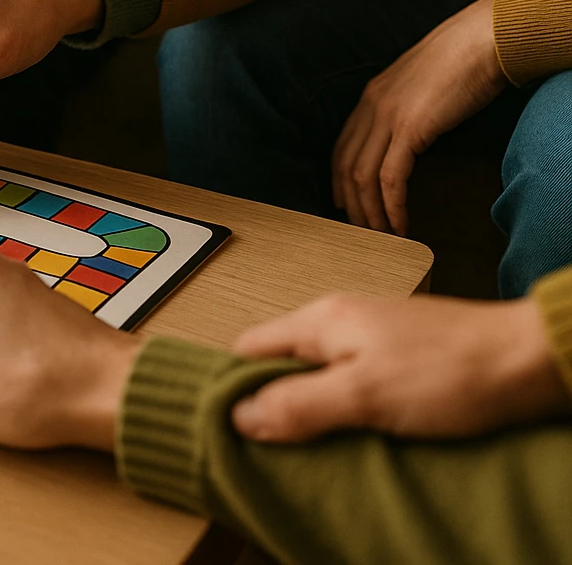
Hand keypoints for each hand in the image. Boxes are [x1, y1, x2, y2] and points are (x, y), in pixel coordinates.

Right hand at [231, 291, 569, 442]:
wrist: (534, 360)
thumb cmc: (457, 369)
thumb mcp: (365, 394)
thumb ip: (299, 403)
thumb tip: (239, 415)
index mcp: (321, 319)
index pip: (247, 347)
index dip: (234, 387)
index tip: (233, 427)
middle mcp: (341, 322)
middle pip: (281, 364)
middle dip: (275, 405)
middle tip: (278, 447)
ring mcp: (372, 338)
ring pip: (318, 377)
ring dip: (315, 412)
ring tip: (319, 447)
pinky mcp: (401, 359)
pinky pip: (353, 385)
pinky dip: (348, 412)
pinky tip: (360, 436)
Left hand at [332, 0, 506, 234]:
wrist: (478, 40)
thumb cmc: (458, 61)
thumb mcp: (418, 85)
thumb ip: (403, 108)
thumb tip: (407, 135)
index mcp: (369, 97)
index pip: (341, 147)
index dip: (339, 180)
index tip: (343, 203)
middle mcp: (370, 107)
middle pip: (345, 166)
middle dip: (351, 203)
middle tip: (360, 230)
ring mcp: (387, 117)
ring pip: (363, 177)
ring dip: (370, 212)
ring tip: (381, 235)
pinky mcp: (410, 129)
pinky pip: (391, 178)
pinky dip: (392, 206)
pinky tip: (399, 223)